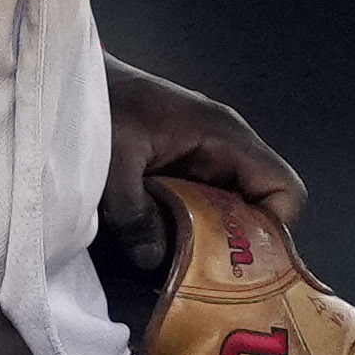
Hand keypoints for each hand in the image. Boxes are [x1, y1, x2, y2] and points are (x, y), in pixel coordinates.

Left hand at [101, 59, 307, 271]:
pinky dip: (189, 229)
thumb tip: (154, 260)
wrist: (73, 77)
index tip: (241, 263)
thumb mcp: (113, 161)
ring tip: (179, 266)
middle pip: (258, 208)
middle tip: (204, 278)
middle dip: (236, 246)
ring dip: (208, 241)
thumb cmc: (101, 100)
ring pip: (229, 211)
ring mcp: (205, 157)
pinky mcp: (183, 168)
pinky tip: (161, 244)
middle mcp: (225, 147)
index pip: (281, 187)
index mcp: (223, 135)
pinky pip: (202, 206)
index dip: (272, 230)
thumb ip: (134, 213)